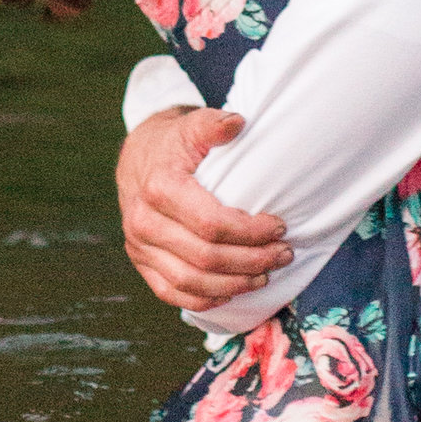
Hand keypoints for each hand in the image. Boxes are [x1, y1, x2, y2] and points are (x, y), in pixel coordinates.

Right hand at [117, 105, 290, 309]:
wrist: (137, 156)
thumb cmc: (172, 143)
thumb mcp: (191, 126)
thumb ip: (212, 124)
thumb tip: (237, 122)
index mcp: (159, 188)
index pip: (212, 224)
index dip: (251, 231)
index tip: (280, 227)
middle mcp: (143, 221)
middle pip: (205, 257)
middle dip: (252, 260)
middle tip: (283, 254)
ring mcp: (139, 245)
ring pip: (190, 281)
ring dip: (233, 284)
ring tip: (265, 275)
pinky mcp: (140, 261)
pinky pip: (170, 293)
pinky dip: (203, 299)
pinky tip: (231, 293)